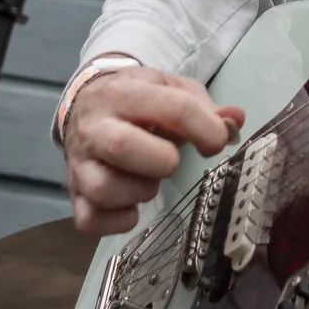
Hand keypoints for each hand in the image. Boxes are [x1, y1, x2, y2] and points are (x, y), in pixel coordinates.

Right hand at [60, 66, 243, 234]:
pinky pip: (90, 220)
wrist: (85, 105)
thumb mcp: (170, 88)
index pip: (171, 108)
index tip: (218, 141)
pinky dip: (119, 220)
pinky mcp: (74, 195)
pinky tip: (132, 205)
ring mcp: (79, 164)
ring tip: (150, 181)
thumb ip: (205, 106)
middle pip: (122, 146)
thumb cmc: (137, 100)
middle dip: (161, 161)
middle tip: (173, 162)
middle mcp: (94, 127)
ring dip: (140, 191)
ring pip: (103, 188)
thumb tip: (234, 122)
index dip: (205, 128)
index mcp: (124, 93)